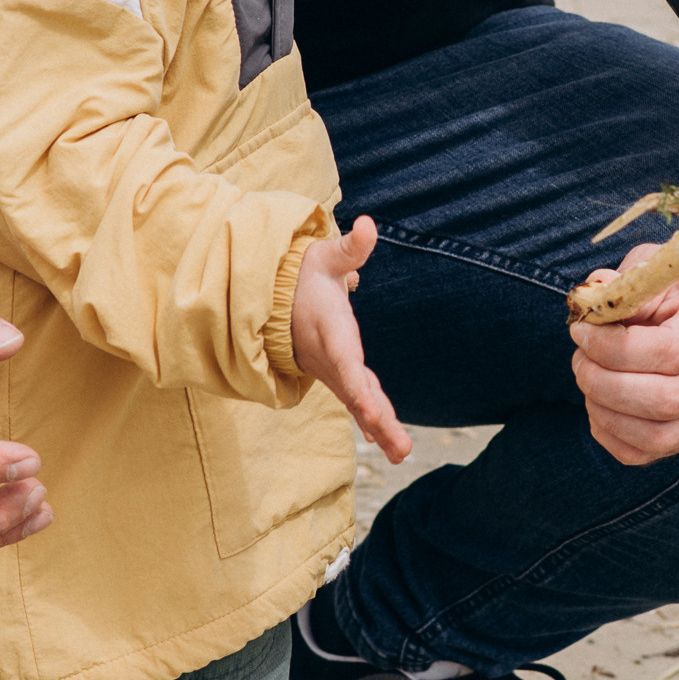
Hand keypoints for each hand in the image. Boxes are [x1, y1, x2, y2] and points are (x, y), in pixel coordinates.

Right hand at [290, 216, 411, 459]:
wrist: (274, 298)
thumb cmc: (304, 274)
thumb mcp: (324, 256)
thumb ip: (349, 246)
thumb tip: (368, 224)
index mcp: (330, 331)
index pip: (346, 363)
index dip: (358, 388)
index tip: (374, 413)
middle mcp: (330, 358)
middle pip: (357, 394)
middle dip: (378, 421)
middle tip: (402, 450)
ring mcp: (332, 371)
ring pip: (359, 403)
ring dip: (381, 430)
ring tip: (403, 455)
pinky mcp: (337, 376)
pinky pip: (357, 402)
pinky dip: (372, 422)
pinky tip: (388, 444)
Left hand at [569, 252, 678, 465]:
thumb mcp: (660, 271)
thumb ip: (624, 287)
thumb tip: (587, 307)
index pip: (667, 352)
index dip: (612, 348)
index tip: (581, 331)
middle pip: (662, 401)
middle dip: (603, 383)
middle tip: (580, 359)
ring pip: (655, 437)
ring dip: (605, 412)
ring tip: (588, 379)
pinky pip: (646, 453)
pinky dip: (611, 435)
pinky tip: (598, 404)